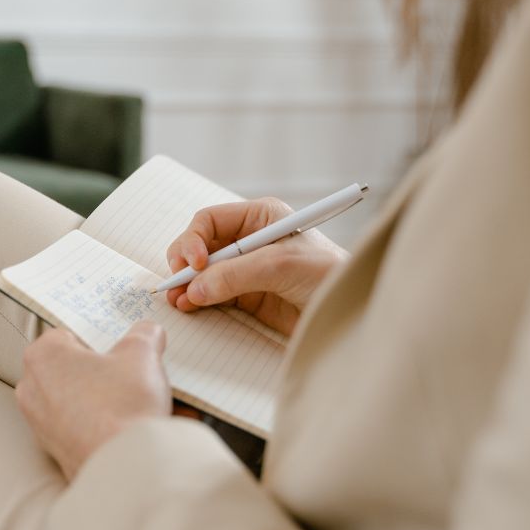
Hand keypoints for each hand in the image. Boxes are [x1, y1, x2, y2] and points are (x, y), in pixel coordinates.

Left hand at [16, 321, 170, 480]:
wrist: (126, 467)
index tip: (118, 345)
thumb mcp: (142, 354)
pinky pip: (77, 427)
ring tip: (131, 400)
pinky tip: (123, 424)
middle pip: (69, 367)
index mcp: (43, 356)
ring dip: (98, 397)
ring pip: (73, 398)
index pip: (68, 334)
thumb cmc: (123, 405)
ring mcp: (39, 424)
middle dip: (97, 368)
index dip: (98, 338)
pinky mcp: (54, 451)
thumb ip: (144, 335)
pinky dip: (97, 423)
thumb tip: (148, 332)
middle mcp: (31, 389)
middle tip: (127, 370)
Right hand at [165, 198, 347, 335]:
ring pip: (202, 272)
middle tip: (177, 282)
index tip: (193, 264)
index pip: (210, 220)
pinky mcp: (247, 296)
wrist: (351, 312)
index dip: (194, 239)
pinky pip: (212, 293)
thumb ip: (235, 275)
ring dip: (187, 283)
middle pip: (200, 245)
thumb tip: (195, 288)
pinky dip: (197, 299)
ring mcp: (245, 269)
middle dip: (185, 262)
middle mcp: (248, 239)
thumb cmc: (327, 274)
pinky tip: (189, 306)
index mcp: (259, 217)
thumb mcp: (280, 266)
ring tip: (178, 299)